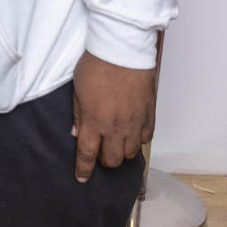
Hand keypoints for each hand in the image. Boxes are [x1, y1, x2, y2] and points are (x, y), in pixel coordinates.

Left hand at [71, 50, 155, 183]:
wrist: (122, 49)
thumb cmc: (96, 65)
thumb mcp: (78, 90)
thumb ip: (79, 115)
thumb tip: (77, 134)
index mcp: (95, 122)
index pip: (88, 155)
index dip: (84, 169)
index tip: (82, 177)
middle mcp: (116, 127)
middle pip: (112, 160)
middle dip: (104, 160)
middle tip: (100, 149)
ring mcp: (134, 122)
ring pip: (130, 153)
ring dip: (122, 151)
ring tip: (116, 140)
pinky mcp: (149, 114)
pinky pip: (146, 138)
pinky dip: (138, 139)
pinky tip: (131, 131)